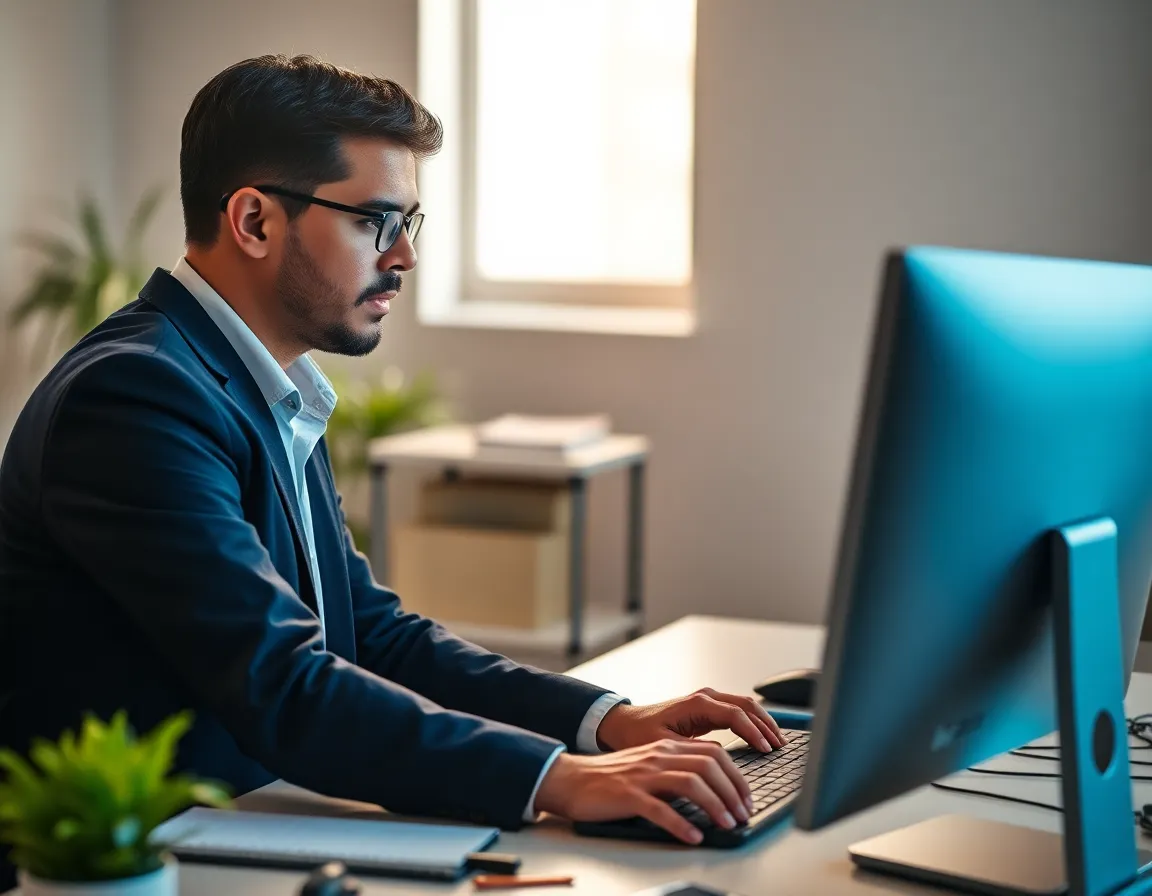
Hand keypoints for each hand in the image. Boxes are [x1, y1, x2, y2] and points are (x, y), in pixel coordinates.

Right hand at [534, 739, 754, 843]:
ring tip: (728, 823)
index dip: (736, 776)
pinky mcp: (628, 795)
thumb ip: (677, 769)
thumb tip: (713, 787)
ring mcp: (643, 775)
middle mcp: (658, 757)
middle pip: (708, 765)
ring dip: (715, 805)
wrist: (571, 778)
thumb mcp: (649, 765)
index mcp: (665, 748)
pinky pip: (660, 809)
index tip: (746, 798)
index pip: (713, 754)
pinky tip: (693, 836)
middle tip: (743, 813)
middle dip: (733, 790)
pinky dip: (681, 824)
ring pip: (691, 783)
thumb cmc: (610, 777)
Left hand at [595, 688, 786, 753]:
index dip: (754, 733)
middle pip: (746, 705)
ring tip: (778, 742)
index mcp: (695, 704)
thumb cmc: (638, 735)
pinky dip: (753, 722)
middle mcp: (704, 697)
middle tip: (781, 746)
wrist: (623, 724)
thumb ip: (691, 750)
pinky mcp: (706, 708)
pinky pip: (737, 711)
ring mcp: (706, 700)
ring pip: (745, 705)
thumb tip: (719, 758)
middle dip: (766, 725)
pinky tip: (761, 736)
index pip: (735, 715)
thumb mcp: (663, 746)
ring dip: (763, 722)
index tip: (766, 749)